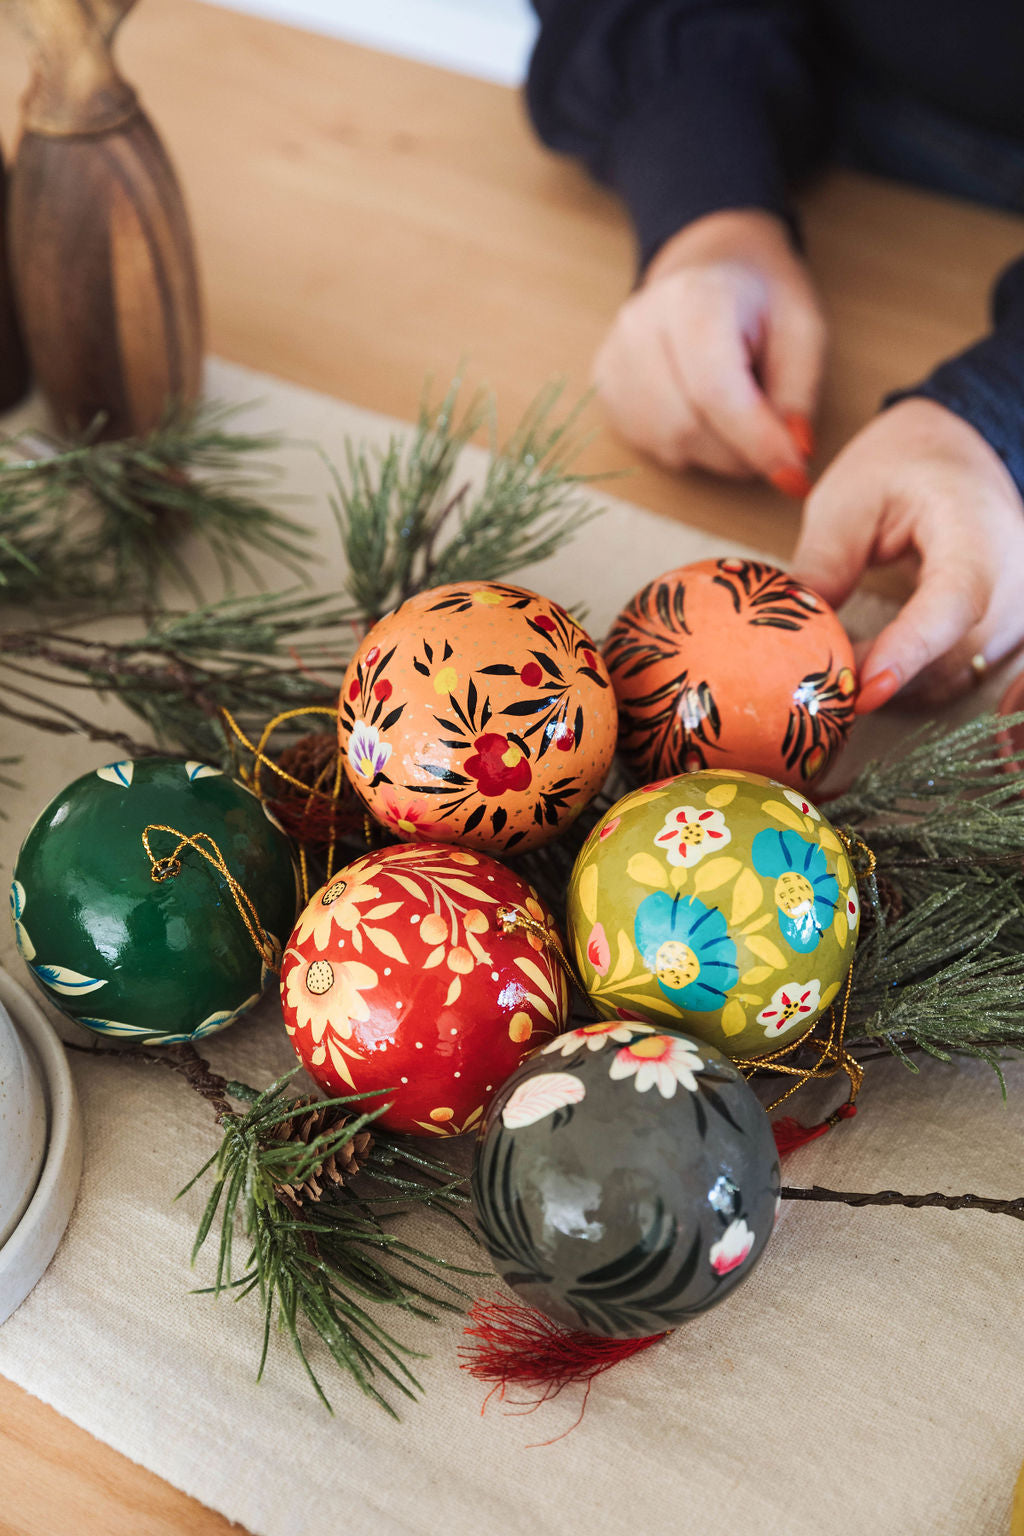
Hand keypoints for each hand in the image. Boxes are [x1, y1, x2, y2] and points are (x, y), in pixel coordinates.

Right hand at [592, 209, 825, 490]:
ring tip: (741, 422)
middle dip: (738, 453)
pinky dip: (689, 448)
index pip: (715, 389)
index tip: (794, 475)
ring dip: (716, 454)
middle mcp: (639, 325)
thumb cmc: (760, 300)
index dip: (756, 441)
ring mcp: (613, 358)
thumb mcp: (802, 330)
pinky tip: (706, 417)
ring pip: (667, 443)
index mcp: (692, 297)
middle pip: (686, 426)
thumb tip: (791, 457)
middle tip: (773, 444)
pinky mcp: (605, 389)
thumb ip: (799, 392)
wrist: (708, 268)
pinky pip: (650, 444)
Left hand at [790, 397, 1023, 708]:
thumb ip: (822, 566)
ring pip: (956, 674)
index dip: (909, 650)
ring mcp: (1017, 607)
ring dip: (895, 682)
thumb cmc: (899, 465)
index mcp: (977, 527)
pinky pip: (962, 673)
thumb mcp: (845, 502)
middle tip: (817, 679)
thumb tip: (793, 636)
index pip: (953, 602)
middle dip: (882, 675)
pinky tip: (870, 666)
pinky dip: (914, 680)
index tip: (863, 687)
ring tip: (838, 666)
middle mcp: (1012, 573)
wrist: (952, 451)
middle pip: (953, 652)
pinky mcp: (1007, 629)